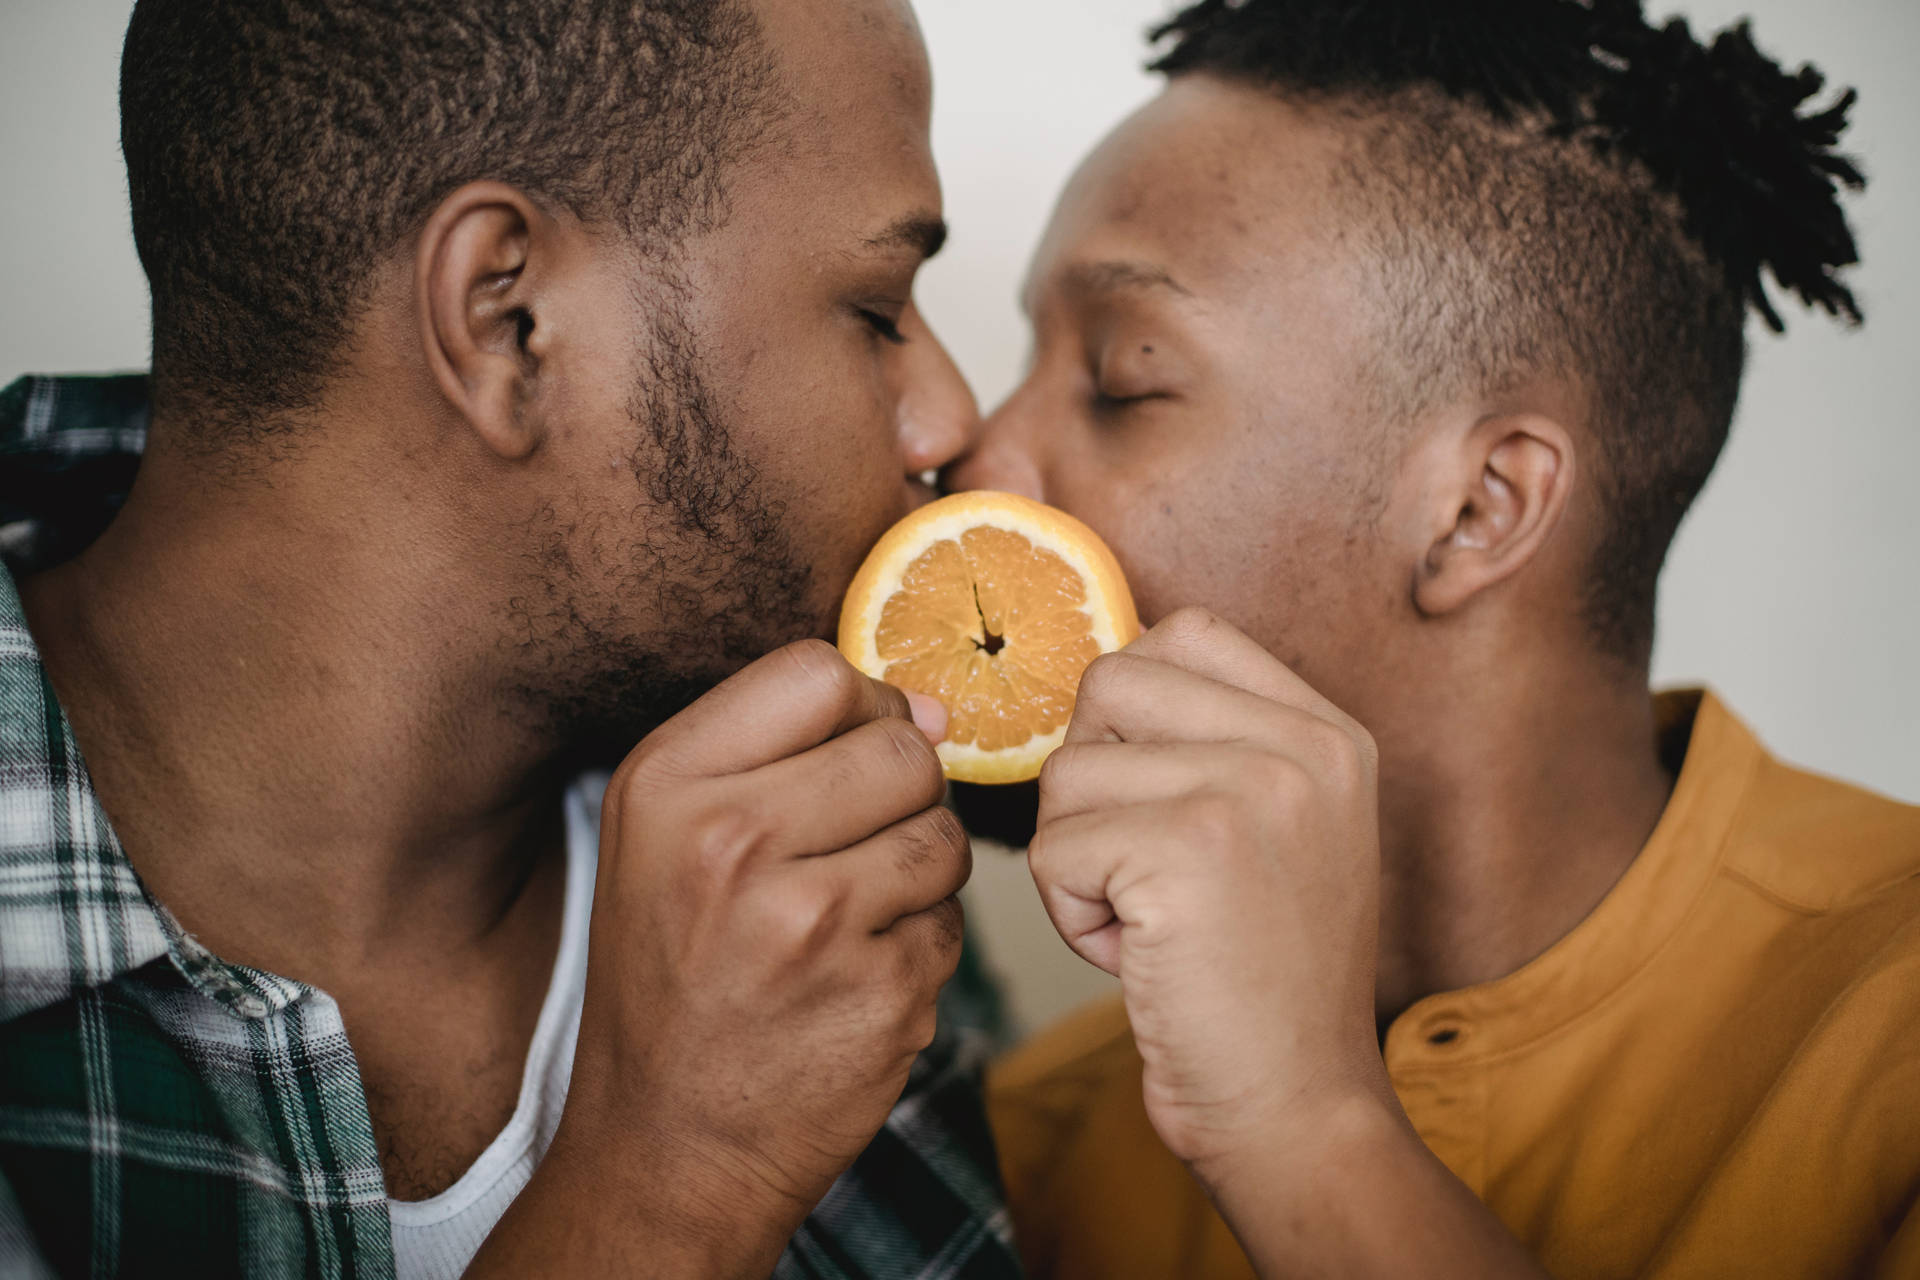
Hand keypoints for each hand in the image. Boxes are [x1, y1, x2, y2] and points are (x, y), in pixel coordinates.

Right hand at [473, 640, 967, 1277]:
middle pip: (900, 750)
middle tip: (847, 853)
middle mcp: (731, 843)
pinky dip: (920, 947)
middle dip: (899, 796)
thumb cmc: (677, 973)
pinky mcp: (882, 993)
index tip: (847, 756)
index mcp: (667, 786)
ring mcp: (811, 924)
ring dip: (918, 873)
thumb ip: (781, 749)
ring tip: (847, 918)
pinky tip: (854, 979)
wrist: (671, 1142)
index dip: (857, 708)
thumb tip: (929, 710)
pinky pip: (954, 923)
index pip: (818, 674)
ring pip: (943, 835)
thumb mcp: (669, 835)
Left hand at [1031, 607, 1386, 1174]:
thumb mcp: (1278, 830)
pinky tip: (1139, 955)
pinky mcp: (1188, 852)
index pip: (1185, 633)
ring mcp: (1251, 791)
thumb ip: (1215, 741)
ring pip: (1066, 773)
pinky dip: (1071, 914)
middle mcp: (1303, 746)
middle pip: (1108, 686)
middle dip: (1092, 782)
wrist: (1295, 1107)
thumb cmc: (1259, 979)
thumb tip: (1097, 678)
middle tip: (1144, 865)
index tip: (1150, 794)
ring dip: (1078, 859)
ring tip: (1152, 921)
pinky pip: (1051, 849)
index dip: (1130, 709)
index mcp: (1329, 731)